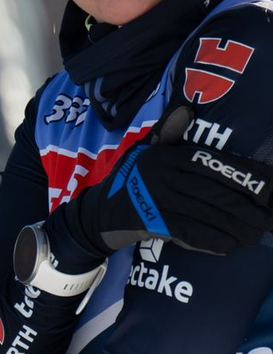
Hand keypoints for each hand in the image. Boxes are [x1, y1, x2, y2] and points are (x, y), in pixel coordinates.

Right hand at [57, 105, 272, 256]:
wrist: (97, 214)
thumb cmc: (132, 181)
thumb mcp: (148, 153)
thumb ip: (170, 134)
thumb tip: (186, 109)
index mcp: (166, 156)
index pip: (212, 163)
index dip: (243, 174)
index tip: (270, 186)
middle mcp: (160, 175)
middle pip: (213, 192)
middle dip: (245, 207)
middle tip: (268, 218)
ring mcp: (154, 199)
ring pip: (205, 214)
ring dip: (234, 227)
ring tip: (254, 234)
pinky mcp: (148, 223)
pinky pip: (188, 232)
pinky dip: (211, 240)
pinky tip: (228, 245)